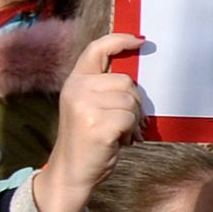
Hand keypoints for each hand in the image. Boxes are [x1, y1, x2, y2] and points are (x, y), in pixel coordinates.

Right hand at [28, 31, 148, 211]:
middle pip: (127, 82)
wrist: (72, 171)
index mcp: (75, 81)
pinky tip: (119, 141)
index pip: (96, 49)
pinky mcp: (96, 124)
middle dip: (135, 103)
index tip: (140, 40)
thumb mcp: (91, 106)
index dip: (119, 40)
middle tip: (123, 123)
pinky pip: (130, 119)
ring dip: (134, 120)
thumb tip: (137, 76)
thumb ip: (106, 89)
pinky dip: (131, 132)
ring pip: (132, 101)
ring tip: (119, 133)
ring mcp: (84, 106)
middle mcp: (77, 89)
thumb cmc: (89, 139)